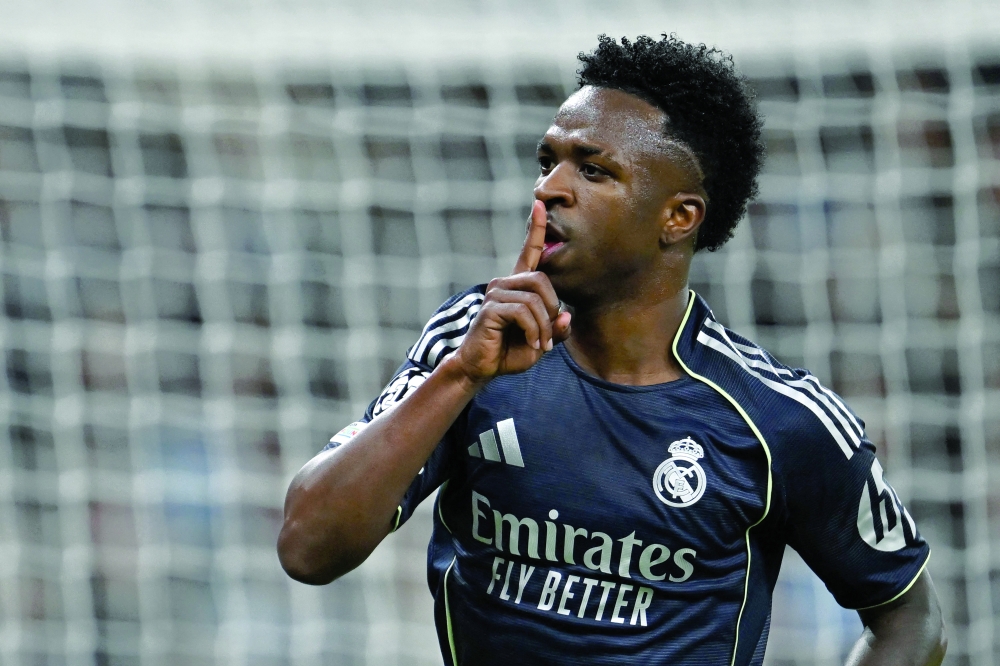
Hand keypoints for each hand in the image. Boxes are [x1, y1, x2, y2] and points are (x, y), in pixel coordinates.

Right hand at [451, 201, 572, 383]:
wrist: (482, 368)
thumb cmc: (510, 352)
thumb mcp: (542, 341)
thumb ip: (556, 328)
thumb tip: (566, 315)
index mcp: (517, 286)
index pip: (529, 251)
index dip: (535, 228)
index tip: (539, 204)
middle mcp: (504, 283)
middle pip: (542, 279)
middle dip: (552, 309)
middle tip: (548, 336)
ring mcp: (495, 293)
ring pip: (535, 299)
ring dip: (544, 326)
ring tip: (539, 344)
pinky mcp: (491, 307)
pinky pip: (524, 312)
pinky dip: (534, 331)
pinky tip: (532, 344)